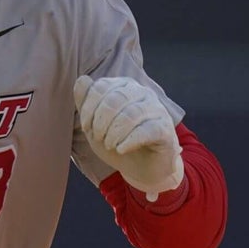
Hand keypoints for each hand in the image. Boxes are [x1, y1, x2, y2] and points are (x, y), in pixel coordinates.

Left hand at [73, 75, 183, 200]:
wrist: (141, 167)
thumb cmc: (116, 140)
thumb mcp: (94, 123)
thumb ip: (85, 101)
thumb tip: (82, 80)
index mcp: (123, 86)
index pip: (100, 87)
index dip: (88, 108)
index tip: (86, 128)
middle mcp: (141, 92)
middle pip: (115, 99)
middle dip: (100, 122)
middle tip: (98, 138)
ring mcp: (156, 109)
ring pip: (131, 114)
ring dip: (114, 133)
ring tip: (109, 145)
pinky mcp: (165, 128)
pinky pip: (147, 130)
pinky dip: (129, 141)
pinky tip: (121, 150)